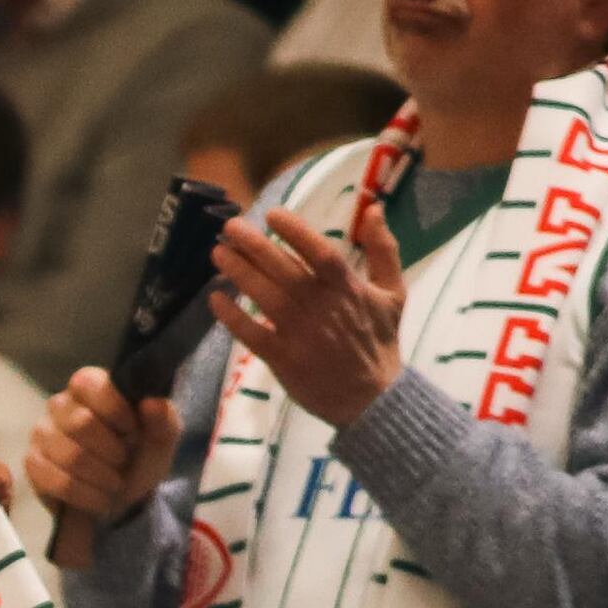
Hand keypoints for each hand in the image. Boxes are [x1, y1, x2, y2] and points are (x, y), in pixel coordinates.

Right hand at [21, 365, 185, 538]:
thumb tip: (152, 402)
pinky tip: (98, 499)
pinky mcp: (33, 464)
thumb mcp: (160, 440)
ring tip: (114, 484)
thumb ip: (163, 420)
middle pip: (81, 423)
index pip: (88, 383)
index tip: (133, 432)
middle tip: (123, 462)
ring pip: (70, 456)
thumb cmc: (138, 457)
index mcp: (89, 387)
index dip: (115, 410)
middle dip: (112, 451)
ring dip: (101, 477)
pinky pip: (55, 481)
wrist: (120, 496)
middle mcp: (59, 405)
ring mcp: (41, 435)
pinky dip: (85, 495)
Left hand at [211, 203, 406, 429]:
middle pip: (285, 269)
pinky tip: (214, 298)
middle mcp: (323, 307)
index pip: (321, 253)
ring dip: (239, 273)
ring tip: (218, 253)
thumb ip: (384, 250)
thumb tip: (374, 209)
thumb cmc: (380, 341)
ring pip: (266, 296)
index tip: (271, 215)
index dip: (296, 232)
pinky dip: (232, 317)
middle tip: (230, 227)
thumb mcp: (394, 292)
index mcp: (349, 288)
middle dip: (255, 246)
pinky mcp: (283, 359)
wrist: (372, 399)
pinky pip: (252, 334)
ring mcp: (301, 334)